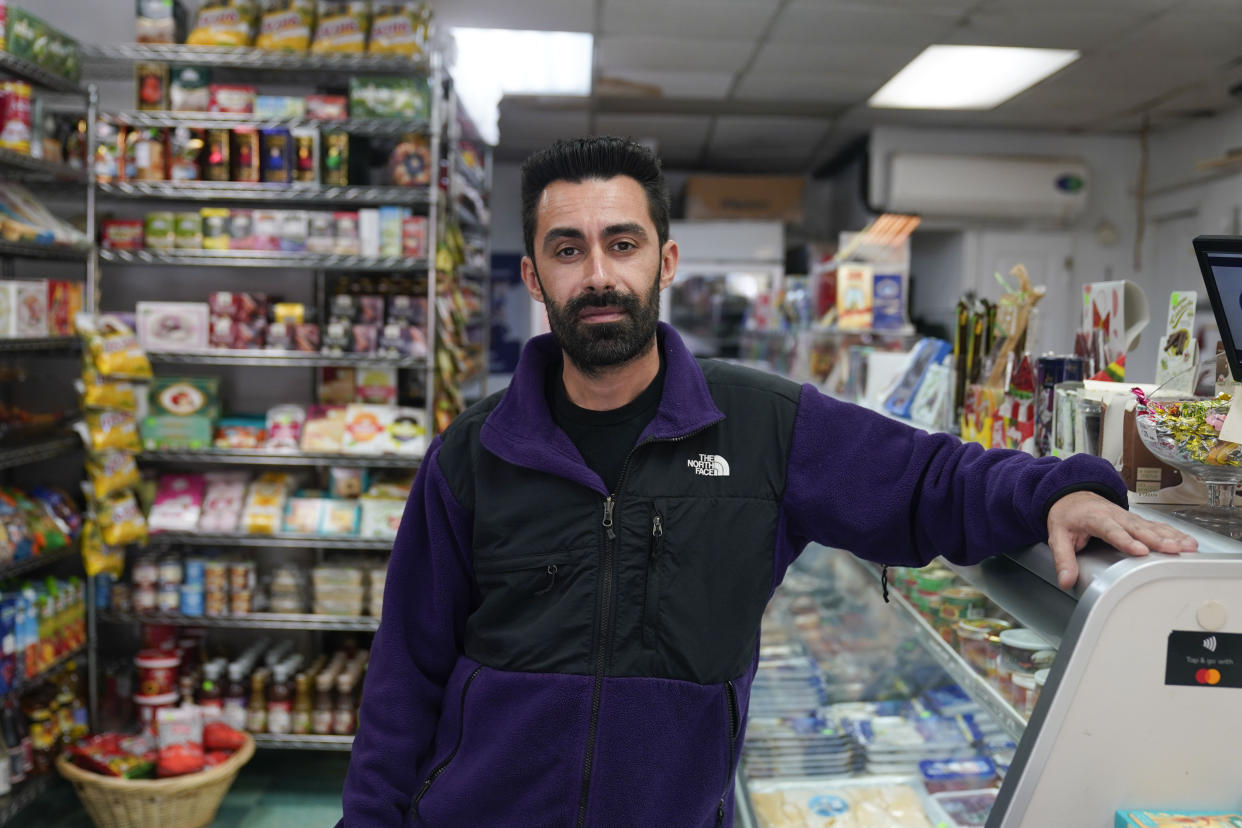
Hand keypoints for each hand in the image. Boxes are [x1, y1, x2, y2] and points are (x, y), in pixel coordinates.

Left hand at [1046, 491, 1197, 588]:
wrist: (1072, 495)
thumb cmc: (1067, 515)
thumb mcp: (1057, 536)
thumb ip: (1063, 559)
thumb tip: (1066, 580)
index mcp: (1095, 518)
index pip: (1112, 530)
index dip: (1126, 540)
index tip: (1140, 550)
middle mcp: (1115, 516)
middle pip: (1138, 528)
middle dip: (1157, 539)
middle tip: (1173, 550)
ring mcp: (1128, 517)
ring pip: (1151, 527)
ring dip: (1171, 536)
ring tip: (1187, 547)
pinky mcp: (1136, 520)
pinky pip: (1156, 526)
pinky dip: (1173, 533)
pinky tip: (1187, 541)